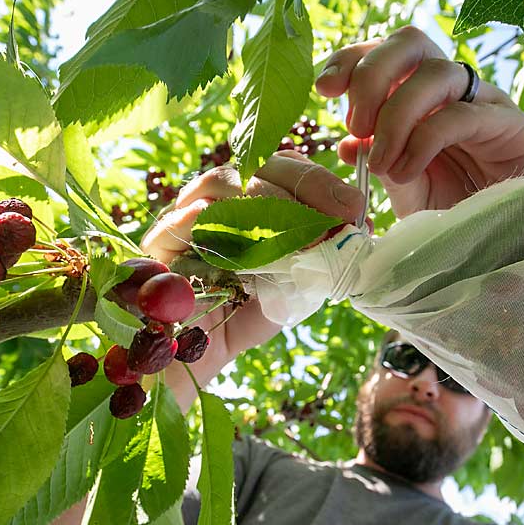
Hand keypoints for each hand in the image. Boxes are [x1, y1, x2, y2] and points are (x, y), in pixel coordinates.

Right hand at [140, 151, 365, 364]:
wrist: (197, 358)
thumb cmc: (246, 314)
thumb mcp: (297, 284)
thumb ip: (326, 255)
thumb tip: (365, 226)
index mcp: (251, 200)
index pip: (284, 166)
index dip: (319, 180)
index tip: (353, 207)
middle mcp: (217, 199)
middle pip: (257, 167)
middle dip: (303, 187)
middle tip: (337, 216)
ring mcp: (184, 215)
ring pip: (221, 184)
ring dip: (265, 203)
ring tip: (297, 232)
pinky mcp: (158, 245)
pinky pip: (178, 223)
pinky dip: (204, 220)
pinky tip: (229, 225)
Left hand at [315, 26, 523, 217]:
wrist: (514, 244)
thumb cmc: (461, 215)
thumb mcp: (407, 192)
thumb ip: (380, 165)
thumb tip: (345, 144)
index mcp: (423, 98)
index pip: (386, 53)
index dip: (351, 60)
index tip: (324, 89)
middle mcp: (453, 91)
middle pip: (410, 43)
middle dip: (372, 75)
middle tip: (357, 126)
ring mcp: (483, 104)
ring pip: (436, 72)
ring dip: (396, 113)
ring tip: (382, 163)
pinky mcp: (510, 127)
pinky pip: (461, 114)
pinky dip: (424, 140)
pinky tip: (407, 173)